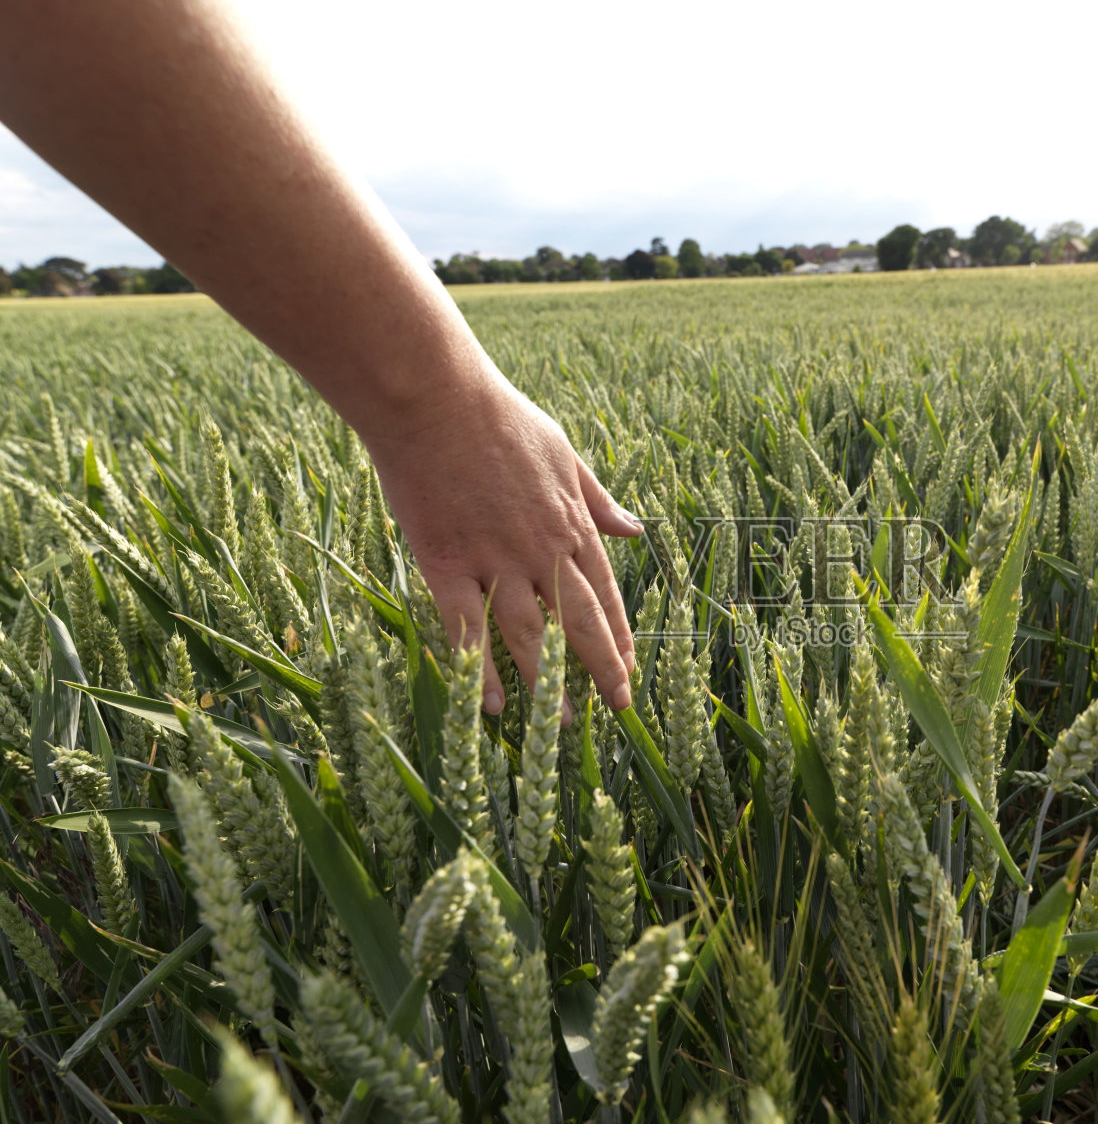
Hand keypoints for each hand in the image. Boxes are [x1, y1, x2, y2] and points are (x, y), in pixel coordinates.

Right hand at [362, 367, 641, 713]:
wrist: (435, 399)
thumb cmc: (499, 418)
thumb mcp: (565, 453)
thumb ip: (598, 499)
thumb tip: (636, 531)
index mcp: (572, 524)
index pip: (606, 594)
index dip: (620, 636)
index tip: (630, 670)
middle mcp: (541, 550)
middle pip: (580, 623)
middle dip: (603, 669)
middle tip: (618, 709)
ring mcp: (494, 560)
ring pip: (530, 636)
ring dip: (549, 684)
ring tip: (563, 725)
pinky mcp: (446, 563)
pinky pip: (468, 629)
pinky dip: (481, 670)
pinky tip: (493, 705)